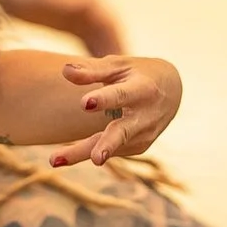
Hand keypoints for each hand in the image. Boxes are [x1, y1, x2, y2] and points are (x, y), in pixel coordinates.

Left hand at [50, 55, 181, 167]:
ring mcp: (144, 135)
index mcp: (142, 89)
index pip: (121, 95)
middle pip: (123, 131)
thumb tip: (65, 71)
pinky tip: (67, 154)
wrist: (171, 89)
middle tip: (96, 159)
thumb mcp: (119, 65)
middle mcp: (145, 116)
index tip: (85, 103)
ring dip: (82, 153)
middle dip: (108, 144)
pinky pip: (110, 151)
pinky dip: (88, 151)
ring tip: (55, 160)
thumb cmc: (137, 73)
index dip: (105, 99)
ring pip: (110, 147)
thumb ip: (92, 69)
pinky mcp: (139, 147)